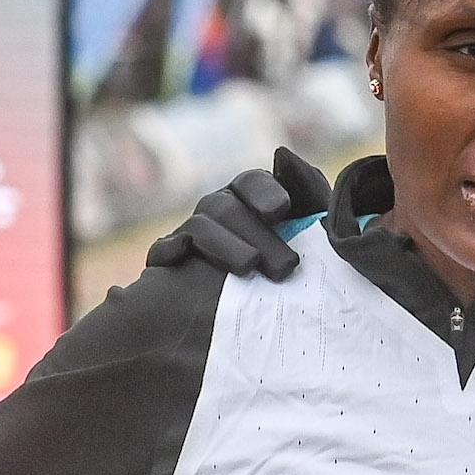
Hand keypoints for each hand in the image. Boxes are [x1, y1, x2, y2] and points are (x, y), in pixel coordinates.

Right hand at [142, 146, 332, 280]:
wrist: (261, 320)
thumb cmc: (291, 267)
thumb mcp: (311, 233)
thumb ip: (308, 192)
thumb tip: (282, 153)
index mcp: (252, 200)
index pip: (252, 182)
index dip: (265, 191)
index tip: (281, 210)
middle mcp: (218, 210)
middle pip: (227, 207)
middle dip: (258, 235)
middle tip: (286, 266)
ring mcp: (190, 235)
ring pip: (200, 227)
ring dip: (226, 246)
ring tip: (250, 266)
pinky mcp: (169, 261)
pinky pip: (163, 248)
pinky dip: (171, 248)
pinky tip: (182, 253)